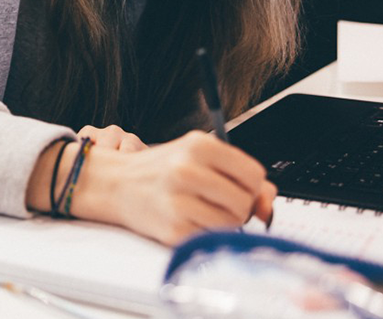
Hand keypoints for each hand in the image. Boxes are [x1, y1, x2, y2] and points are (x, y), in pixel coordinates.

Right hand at [72, 130, 275, 245]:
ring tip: (201, 210)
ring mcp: (178, 200)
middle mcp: (187, 169)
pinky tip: (189, 221)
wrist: (115, 184)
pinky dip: (205, 233)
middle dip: (238, 206)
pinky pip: (211, 237)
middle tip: (216, 201)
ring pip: (232, 223)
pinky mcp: (172, 229)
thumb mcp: (199, 157)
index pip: (254, 173)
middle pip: (245, 201)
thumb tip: (268, 204)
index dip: (251, 185)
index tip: (236, 186)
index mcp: (198, 145)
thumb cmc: (161, 170)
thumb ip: (240, 176)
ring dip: (223, 222)